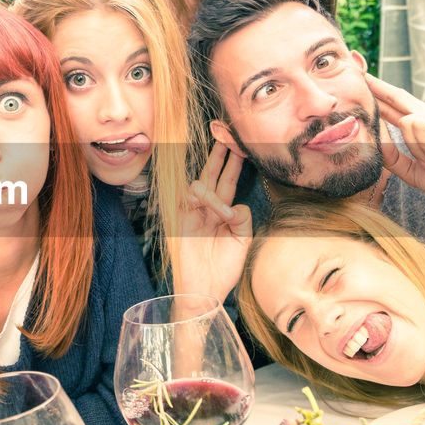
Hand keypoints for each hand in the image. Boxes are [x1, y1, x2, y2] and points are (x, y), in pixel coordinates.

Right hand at [172, 142, 252, 300]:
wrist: (204, 291)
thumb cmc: (223, 270)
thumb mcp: (243, 242)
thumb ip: (244, 219)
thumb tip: (235, 205)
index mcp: (224, 212)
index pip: (229, 180)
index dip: (235, 161)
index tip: (242, 143)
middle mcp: (208, 209)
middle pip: (213, 173)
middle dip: (220, 153)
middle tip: (226, 132)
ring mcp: (193, 213)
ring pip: (201, 184)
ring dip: (214, 191)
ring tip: (222, 215)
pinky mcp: (181, 220)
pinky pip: (191, 198)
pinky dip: (205, 201)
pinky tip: (215, 213)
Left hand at [367, 74, 424, 212]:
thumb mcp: (415, 172)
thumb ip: (393, 158)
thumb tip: (373, 140)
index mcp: (420, 130)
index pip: (392, 108)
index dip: (374, 96)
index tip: (357, 83)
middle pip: (396, 95)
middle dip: (374, 83)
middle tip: (353, 61)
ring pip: (406, 121)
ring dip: (415, 148)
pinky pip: (421, 125)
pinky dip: (424, 146)